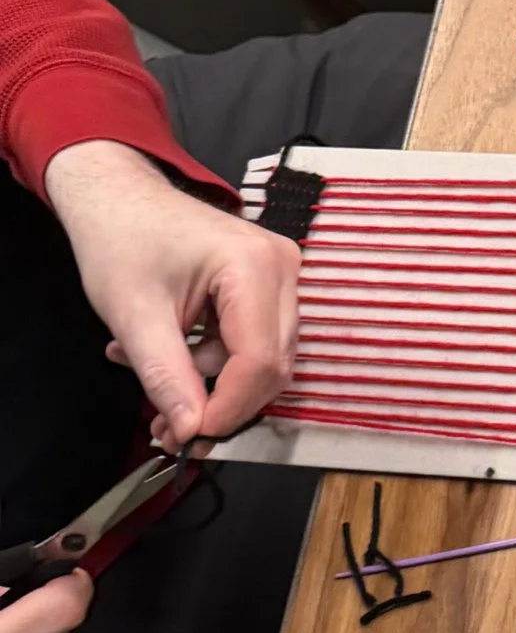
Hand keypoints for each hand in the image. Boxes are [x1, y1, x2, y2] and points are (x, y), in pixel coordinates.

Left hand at [41, 141, 297, 447]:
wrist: (117, 195)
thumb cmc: (121, 237)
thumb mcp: (134, 316)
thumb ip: (166, 377)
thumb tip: (188, 431)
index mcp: (254, 266)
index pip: (260, 362)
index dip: (227, 409)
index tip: (187, 437)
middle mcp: (282, 268)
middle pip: (270, 365)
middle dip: (221, 401)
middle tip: (169, 425)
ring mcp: (280, 274)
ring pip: (263, 358)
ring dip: (212, 381)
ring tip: (154, 377)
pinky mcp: (268, 283)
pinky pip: (253, 340)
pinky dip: (214, 360)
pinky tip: (172, 352)